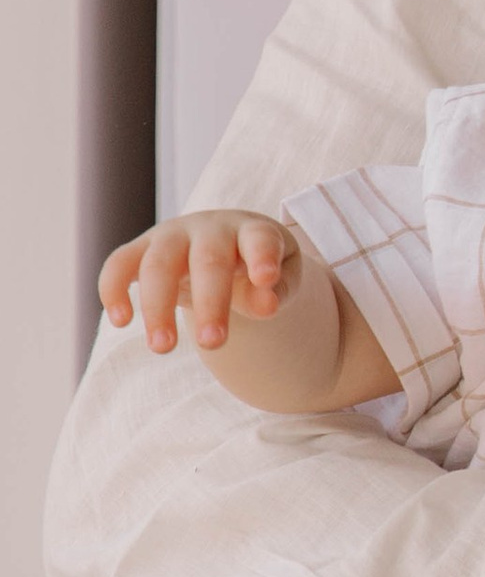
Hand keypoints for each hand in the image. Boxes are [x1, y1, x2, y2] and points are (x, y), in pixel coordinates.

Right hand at [101, 209, 296, 354]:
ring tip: (162, 348)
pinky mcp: (141, 250)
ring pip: (158, 265)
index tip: (266, 279)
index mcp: (251, 231)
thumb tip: (267, 305)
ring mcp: (171, 236)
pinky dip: (113, 289)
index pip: (259, 239)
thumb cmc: (255, 266)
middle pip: (208, 260)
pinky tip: (121, 321)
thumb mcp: (278, 277)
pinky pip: (119, 264)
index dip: (262, 257)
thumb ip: (277, 290)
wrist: (223, 244)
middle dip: (210, 303)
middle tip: (212, 343)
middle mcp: (209, 228)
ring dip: (158, 307)